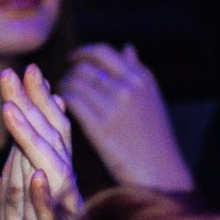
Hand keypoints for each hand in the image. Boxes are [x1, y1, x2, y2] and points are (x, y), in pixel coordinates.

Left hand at [0, 63, 80, 219]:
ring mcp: (61, 206)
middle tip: (14, 73)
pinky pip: (52, 212)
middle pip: (49, 136)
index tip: (19, 73)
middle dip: (32, 103)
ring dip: (31, 138)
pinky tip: (36, 177)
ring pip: (50, 166)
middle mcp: (58, 183)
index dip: (33, 101)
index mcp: (45, 174)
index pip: (42, 130)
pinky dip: (44, 194)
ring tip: (10, 111)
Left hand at [58, 42, 192, 191]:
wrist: (159, 172)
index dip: (82, 53)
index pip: (102, 51)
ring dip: (62, 88)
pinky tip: (61, 110)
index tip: (72, 59)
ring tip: (63, 99)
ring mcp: (114, 103)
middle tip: (64, 84)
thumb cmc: (152, 137)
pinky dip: (61, 101)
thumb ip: (136, 71)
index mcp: (141, 78)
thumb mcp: (150, 99)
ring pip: (73, 81)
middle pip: (83, 66)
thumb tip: (127, 47)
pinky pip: (69, 99)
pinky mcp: (99, 123)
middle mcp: (128, 86)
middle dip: (69, 73)